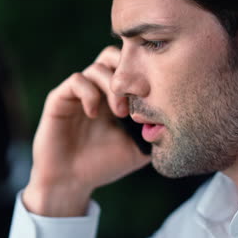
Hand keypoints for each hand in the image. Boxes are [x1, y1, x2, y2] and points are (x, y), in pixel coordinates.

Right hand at [23, 46, 150, 216]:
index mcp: (117, 97)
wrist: (70, 181)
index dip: (145, 74)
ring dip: (113, 86)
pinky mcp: (60, 98)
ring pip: (98, 66)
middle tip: (140, 95)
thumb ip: (154, 132)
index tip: (156, 96)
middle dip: (129, 73)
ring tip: (120, 112)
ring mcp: (79, 93)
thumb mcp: (138, 149)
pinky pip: (77, 80)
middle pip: (115, 56)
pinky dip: (89, 93)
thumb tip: (177, 118)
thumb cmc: (104, 165)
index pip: (131, 68)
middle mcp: (98, 89)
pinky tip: (94, 114)